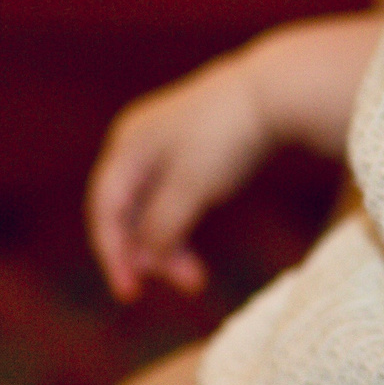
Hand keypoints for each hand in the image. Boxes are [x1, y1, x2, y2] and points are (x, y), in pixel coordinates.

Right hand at [85, 13, 383, 300]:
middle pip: (127, 213)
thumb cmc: (229, 135)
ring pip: (153, 209)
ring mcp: (165, 144)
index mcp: (128, 145)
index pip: (104, 210)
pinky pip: (175, 197)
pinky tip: (200, 246)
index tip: (131, 295)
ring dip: (170, 246)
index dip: (113, 255)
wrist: (279, 89)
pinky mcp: (195, 148)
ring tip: (198, 279)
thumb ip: (161, 228)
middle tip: (190, 284)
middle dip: (151, 254)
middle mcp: (138, 142)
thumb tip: (144, 258)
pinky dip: (183, 224)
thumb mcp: (191, 188)